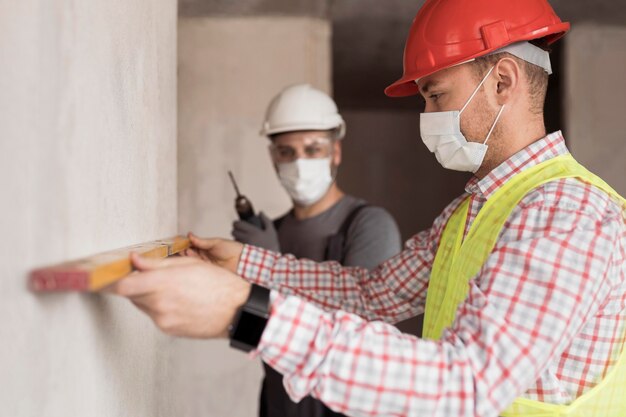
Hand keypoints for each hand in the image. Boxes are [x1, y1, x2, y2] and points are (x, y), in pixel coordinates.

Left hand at [109, 253, 250, 337]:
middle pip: (131, 294)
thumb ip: (157, 263)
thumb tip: (134, 260)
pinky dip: (160, 308)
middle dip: (137, 285)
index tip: (111, 277)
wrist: (236, 311)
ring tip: (172, 289)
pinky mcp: (168, 330)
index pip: (124, 285)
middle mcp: (160, 303)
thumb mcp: (189, 265)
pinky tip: (179, 302)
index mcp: (164, 283)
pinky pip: (155, 316)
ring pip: (143, 305)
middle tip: (151, 277)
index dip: (115, 281)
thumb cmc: (218, 284)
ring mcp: (163, 319)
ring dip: (149, 296)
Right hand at [183, 233, 243, 272]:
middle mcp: (205, 255)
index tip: (179, 241)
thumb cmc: (232, 249)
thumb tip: (190, 235)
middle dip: (184, 250)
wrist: (242, 260)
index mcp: (206, 247)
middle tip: (180, 247)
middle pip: (190, 253)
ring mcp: (206, 263)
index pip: (192, 245)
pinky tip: (190, 261)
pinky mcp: (208, 272)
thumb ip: (202, 241)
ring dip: (188, 257)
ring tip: (185, 252)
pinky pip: (199, 269)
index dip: (185, 243)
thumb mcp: (215, 242)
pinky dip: (193, 265)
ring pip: (193, 260)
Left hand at [231, 212, 279, 251]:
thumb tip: (260, 212)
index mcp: (253, 231)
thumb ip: (266, 220)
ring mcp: (243, 246)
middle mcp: (246, 238)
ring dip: (236, 237)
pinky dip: (237, 245)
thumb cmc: (272, 246)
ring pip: (234, 239)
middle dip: (235, 230)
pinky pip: (236, 246)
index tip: (238, 224)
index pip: (238, 224)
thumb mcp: (271, 231)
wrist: (271, 261)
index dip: (236, 223)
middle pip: (233, 231)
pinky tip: (243, 245)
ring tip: (242, 238)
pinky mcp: (242, 253)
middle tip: (239, 231)